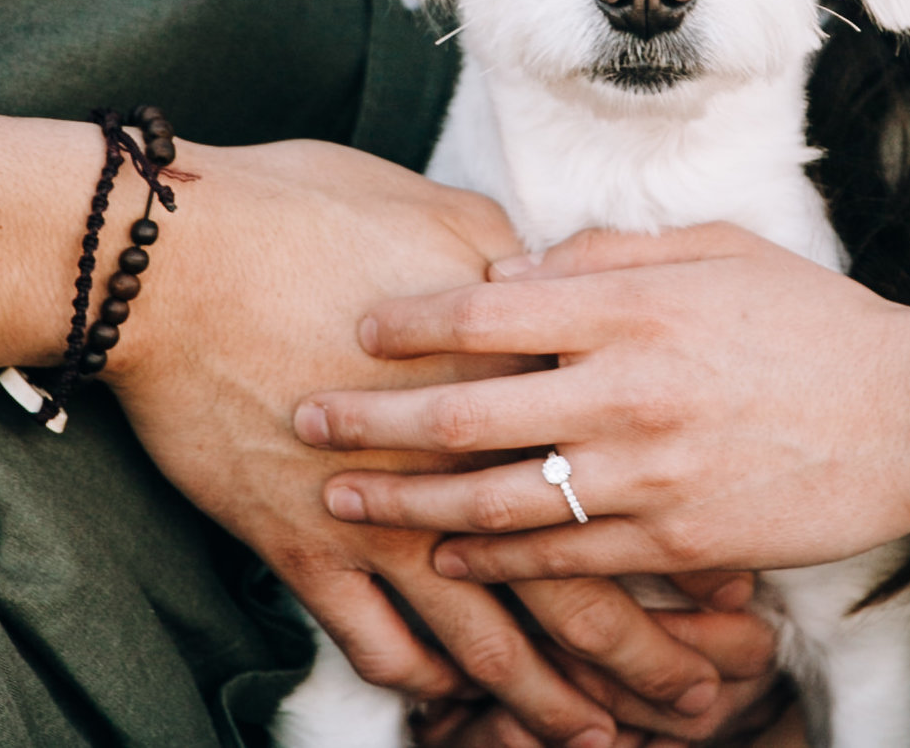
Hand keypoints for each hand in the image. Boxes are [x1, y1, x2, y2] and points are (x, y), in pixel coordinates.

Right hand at [106, 141, 742, 743]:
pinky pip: (374, 639)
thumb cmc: (306, 213)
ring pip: (486, 637)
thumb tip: (558, 279)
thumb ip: (516, 265)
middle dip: (645, 658)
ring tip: (599, 737)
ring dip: (547, 697)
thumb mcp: (441, 214)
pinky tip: (452, 695)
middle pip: (574, 586)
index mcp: (516, 380)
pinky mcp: (304, 544)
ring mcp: (383, 517)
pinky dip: (420, 678)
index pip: (624, 484)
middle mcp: (464, 467)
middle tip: (700, 703)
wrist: (171, 260)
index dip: (689, 548)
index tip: (738, 596)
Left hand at [293, 223, 909, 582]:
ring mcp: (649, 476)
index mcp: (633, 308)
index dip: (406, 322)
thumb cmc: (812, 319)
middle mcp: (626, 392)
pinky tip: (445, 558)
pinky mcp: (676, 542)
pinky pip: (563, 560)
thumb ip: (606, 258)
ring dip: (408, 507)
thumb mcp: (716, 251)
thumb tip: (508, 272)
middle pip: (466, 414)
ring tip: (347, 504)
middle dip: (372, 422)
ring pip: (497, 502)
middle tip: (305, 421)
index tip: (354, 328)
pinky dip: (495, 561)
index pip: (485, 313)